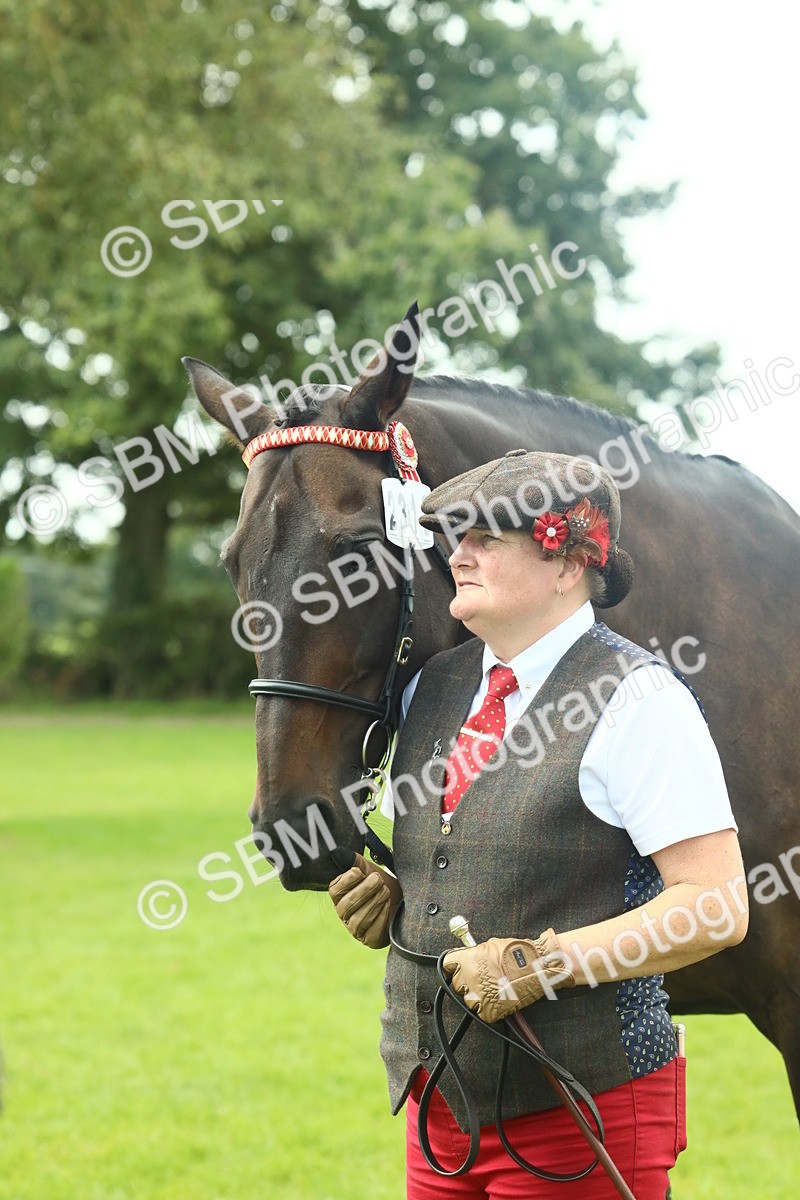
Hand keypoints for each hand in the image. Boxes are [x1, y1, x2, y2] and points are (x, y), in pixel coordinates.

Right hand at [328, 852, 402, 948]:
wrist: (403, 900)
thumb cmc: (382, 884)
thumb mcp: (369, 869)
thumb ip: (354, 861)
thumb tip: (336, 852)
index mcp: (340, 896)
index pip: (335, 890)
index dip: (348, 880)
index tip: (361, 872)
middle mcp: (344, 914)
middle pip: (347, 906)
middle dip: (365, 890)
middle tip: (379, 880)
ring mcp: (355, 929)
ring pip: (359, 920)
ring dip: (375, 902)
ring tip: (386, 892)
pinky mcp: (370, 940)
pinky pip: (372, 932)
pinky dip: (381, 917)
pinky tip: (387, 906)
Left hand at [442, 930, 574, 1022]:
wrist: (536, 968)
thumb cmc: (517, 954)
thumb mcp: (492, 945)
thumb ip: (475, 953)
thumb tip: (469, 957)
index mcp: (467, 960)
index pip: (447, 964)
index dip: (453, 966)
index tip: (455, 968)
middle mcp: (469, 978)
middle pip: (457, 984)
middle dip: (466, 981)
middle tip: (481, 979)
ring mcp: (478, 996)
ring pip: (468, 1000)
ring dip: (477, 996)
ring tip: (493, 988)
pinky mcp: (489, 1011)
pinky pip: (482, 1013)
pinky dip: (489, 1009)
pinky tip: (499, 999)